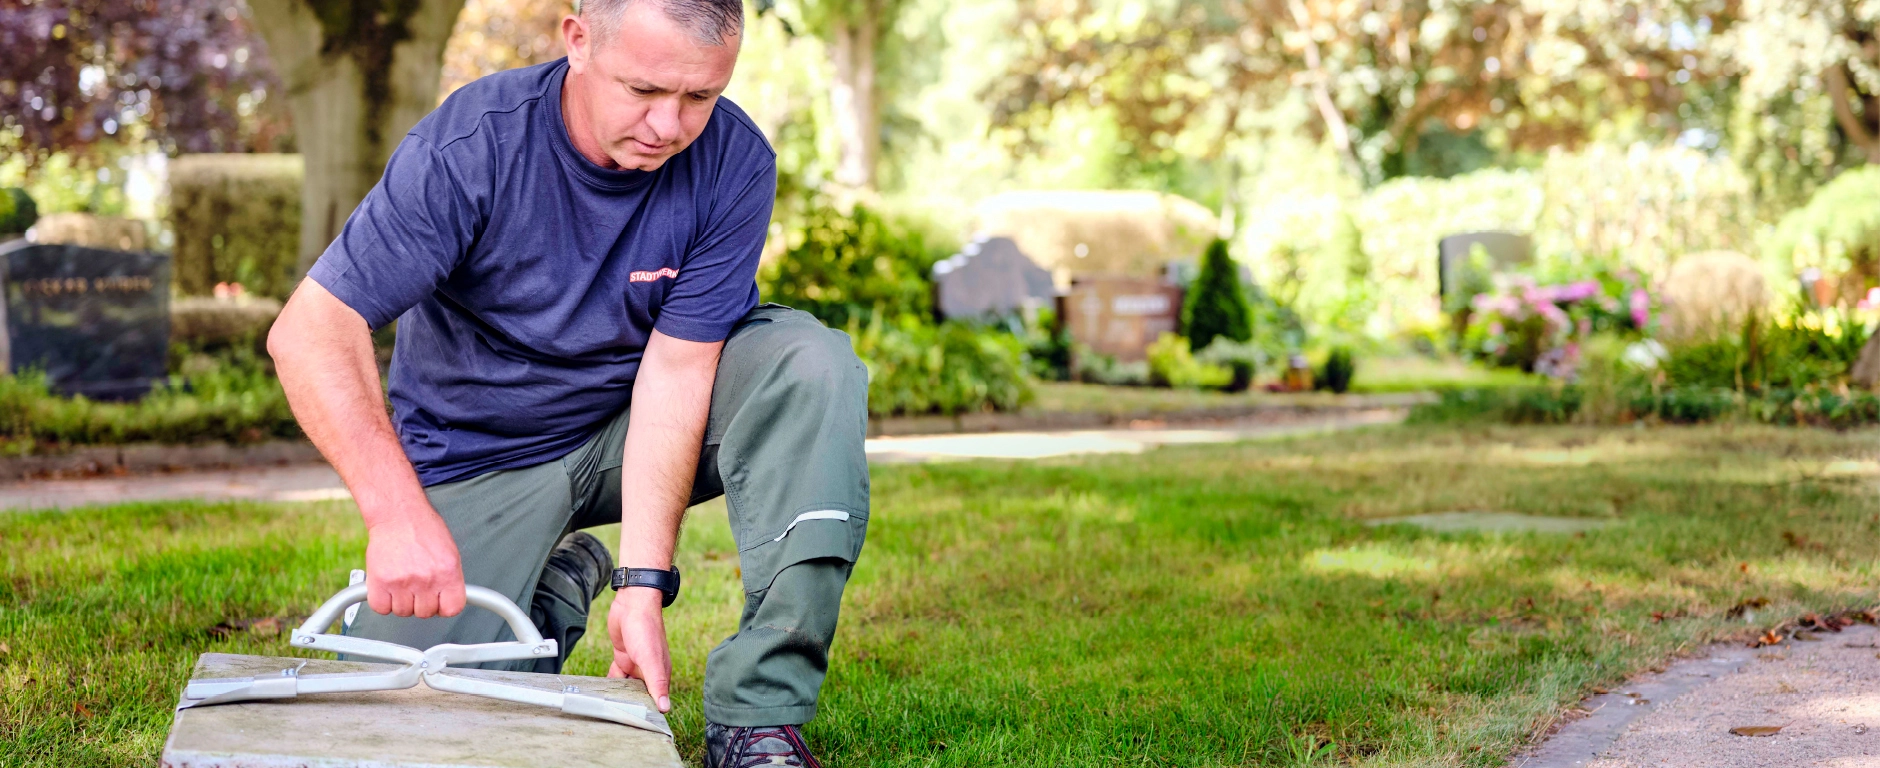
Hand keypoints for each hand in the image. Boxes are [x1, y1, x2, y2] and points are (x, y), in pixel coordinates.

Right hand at [363, 507, 465, 618]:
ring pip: (402, 612)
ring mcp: (403, 582)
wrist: (398, 515)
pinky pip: (381, 608)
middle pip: (424, 613)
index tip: (438, 601)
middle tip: (415, 583)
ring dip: (400, 600)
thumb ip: (450, 579)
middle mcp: (427, 579)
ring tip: (401, 580)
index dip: (443, 606)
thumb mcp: (449, 553)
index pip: (452, 609)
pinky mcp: (380, 582)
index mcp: (448, 573)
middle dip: (419, 601)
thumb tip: (449, 599)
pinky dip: (382, 601)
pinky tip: (387, 586)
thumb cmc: (424, 530)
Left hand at [607, 588, 671, 711]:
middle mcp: (648, 671)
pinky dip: (610, 683)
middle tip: (616, 722)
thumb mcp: (651, 658)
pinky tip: (601, 692)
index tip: (639, 728)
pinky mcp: (623, 657)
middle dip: (630, 706)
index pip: (655, 700)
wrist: (632, 602)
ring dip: (618, 695)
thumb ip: (657, 682)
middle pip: (639, 695)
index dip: (648, 713)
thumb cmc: (646, 628)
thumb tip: (666, 707)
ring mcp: (635, 664)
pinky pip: (616, 675)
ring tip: (606, 710)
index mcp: (659, 673)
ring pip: (626, 687)